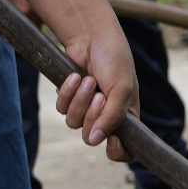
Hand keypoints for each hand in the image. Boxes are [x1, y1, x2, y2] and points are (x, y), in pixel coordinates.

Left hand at [54, 23, 137, 160]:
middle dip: (93, 115)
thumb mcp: (122, 88)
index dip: (118, 152)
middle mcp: (106, 116)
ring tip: (88, 80)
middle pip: (92, 138)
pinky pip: (61, 108)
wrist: (91, 36)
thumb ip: (112, 117)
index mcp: (127, 116)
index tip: (112, 142)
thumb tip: (95, 140)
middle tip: (100, 95)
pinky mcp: (69, 98)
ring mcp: (86, 108)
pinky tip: (75, 76)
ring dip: (80, 101)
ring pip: (74, 123)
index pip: (125, 149)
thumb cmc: (114, 59)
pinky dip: (67, 93)